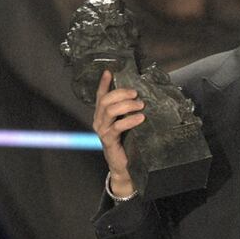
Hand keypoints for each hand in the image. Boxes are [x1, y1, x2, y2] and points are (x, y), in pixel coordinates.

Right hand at [92, 69, 144, 196]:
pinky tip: (140, 118)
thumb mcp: (127, 124)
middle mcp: (99, 121)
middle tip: (135, 94)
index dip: (103, 83)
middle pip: (105, 100)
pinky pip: (117, 126)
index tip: (109, 72)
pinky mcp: (108, 141)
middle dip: (121, 93)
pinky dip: (129, 120)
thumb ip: (128, 112)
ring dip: (126, 105)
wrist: (124, 167)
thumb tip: (140, 97)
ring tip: (140, 105)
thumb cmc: (127, 143)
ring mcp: (102, 131)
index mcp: (102, 115)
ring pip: (110, 111)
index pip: (100, 96)